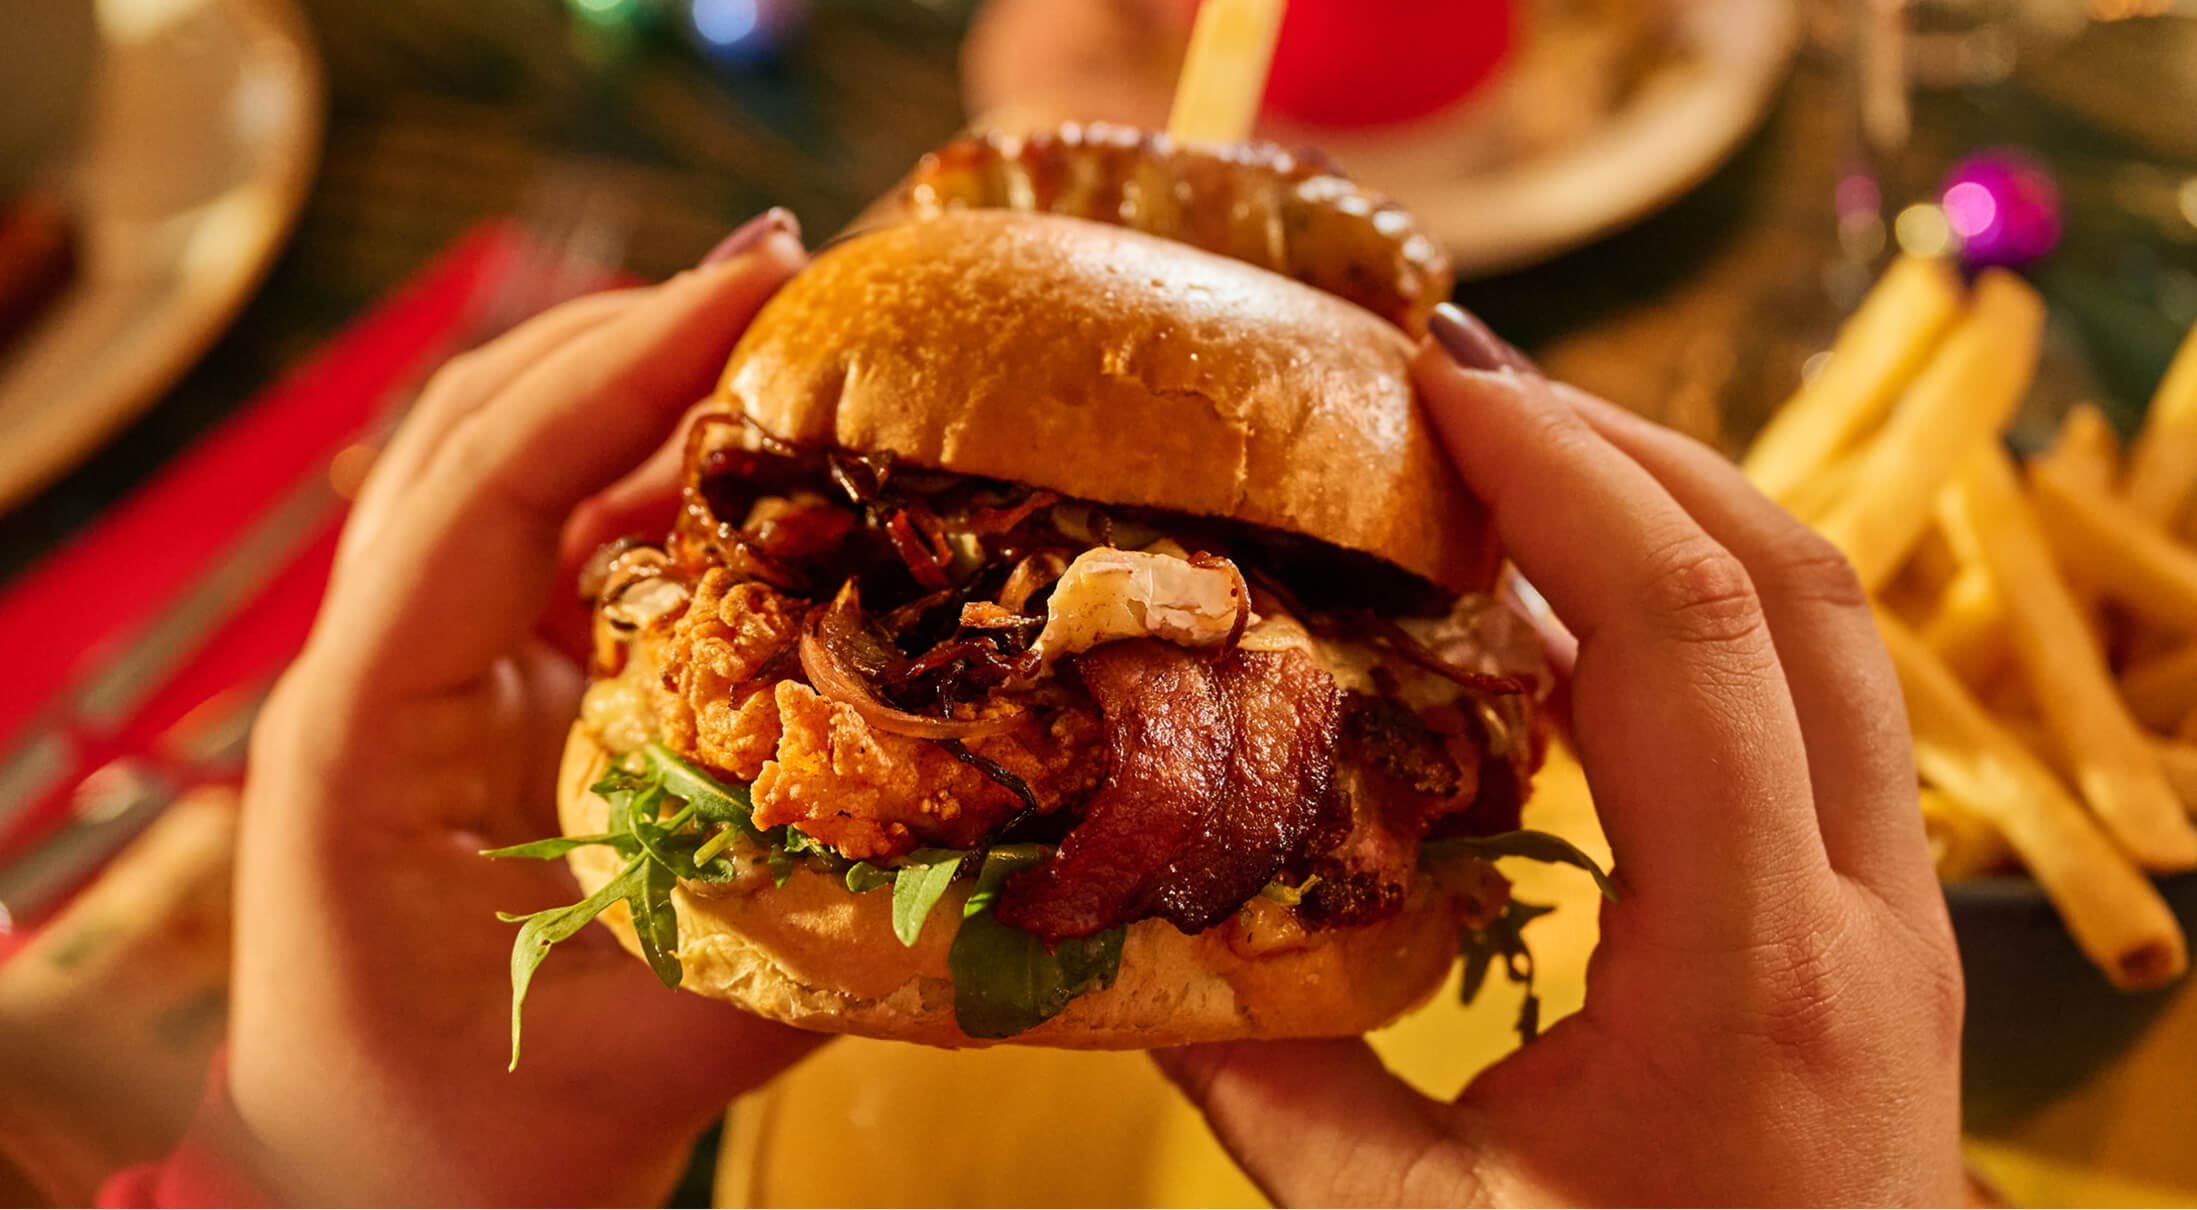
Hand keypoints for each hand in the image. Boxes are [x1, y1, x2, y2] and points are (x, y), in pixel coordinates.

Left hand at [225, 215, 817, 1204]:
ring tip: (779, 335)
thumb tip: (981, 832)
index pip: (482, 488)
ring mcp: (419, 674)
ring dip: (634, 386)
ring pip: (504, 465)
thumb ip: (804, 936)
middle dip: (626, 331)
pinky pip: (552, 544)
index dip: (616, 371)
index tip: (750, 292)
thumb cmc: (469, 1148)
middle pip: (476, 431)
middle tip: (788, 270)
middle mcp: (375, 675)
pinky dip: (647, 482)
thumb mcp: (649, 1054)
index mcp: (367, 735)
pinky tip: (755, 469)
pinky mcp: (475, 695)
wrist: (373, 1194)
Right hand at [1157, 305, 1965, 1205]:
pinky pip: (1814, 704)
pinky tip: (1572, 619)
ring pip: (1830, 630)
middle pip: (1793, 583)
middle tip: (1459, 385)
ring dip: (1675, 512)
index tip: (1435, 390)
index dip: (1563, 480)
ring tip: (1515, 458)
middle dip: (1624, 447)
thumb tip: (1104, 932)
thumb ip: (1258, 1077)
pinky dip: (1699, 612)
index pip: (1686, 638)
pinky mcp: (1880, 928)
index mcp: (1754, 974)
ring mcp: (1896, 914)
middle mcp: (1865, 914)